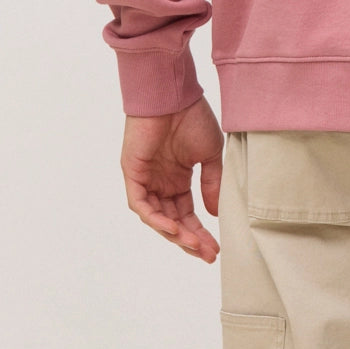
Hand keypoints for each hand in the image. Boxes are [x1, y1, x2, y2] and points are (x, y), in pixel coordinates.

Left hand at [120, 95, 223, 262]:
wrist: (173, 93)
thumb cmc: (192, 116)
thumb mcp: (211, 154)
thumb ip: (212, 183)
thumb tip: (215, 213)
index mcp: (178, 179)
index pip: (187, 213)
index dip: (201, 232)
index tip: (216, 248)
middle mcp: (161, 183)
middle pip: (173, 221)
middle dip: (190, 240)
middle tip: (208, 254)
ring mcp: (146, 180)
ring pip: (157, 218)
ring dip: (175, 234)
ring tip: (194, 245)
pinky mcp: (133, 174)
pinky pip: (141, 205)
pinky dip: (155, 218)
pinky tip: (172, 228)